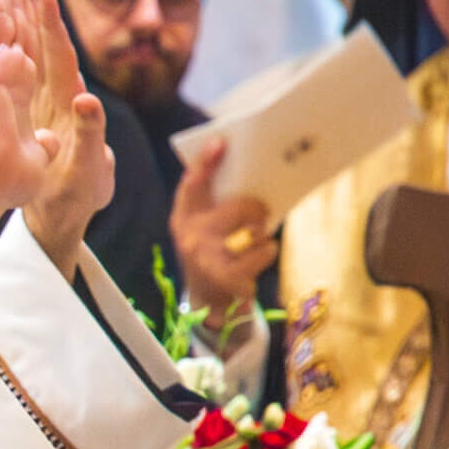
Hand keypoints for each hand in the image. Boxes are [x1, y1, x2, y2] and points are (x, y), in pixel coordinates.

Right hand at [169, 137, 273, 338]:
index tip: (221, 142)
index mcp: (182, 220)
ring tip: (252, 247)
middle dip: (258, 211)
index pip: (192, 185)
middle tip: (260, 216)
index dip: (206, 162)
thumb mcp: (204, 231)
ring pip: (257, 232)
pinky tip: (252, 265)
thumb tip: (250, 173)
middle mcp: (191, 239)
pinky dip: (266, 255)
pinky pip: (264, 253)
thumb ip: (214, 206)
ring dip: (263, 239)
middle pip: (240, 208)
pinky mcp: (229, 279)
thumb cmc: (213, 256)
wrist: (209, 307)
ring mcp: (208, 260)